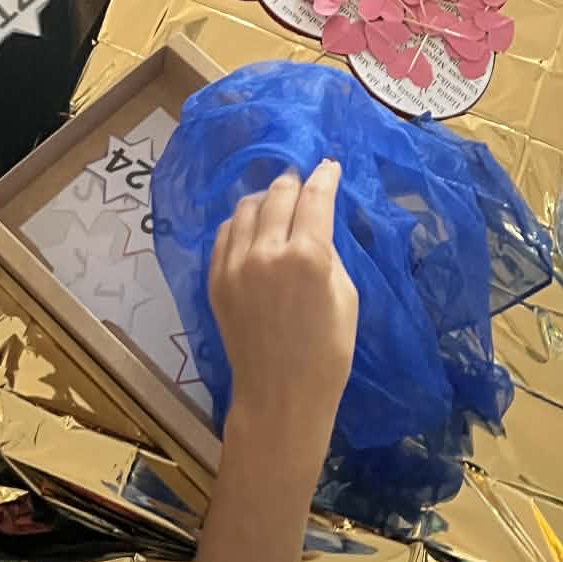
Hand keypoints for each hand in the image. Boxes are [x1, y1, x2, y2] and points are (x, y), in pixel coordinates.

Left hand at [209, 163, 357, 444]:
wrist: (280, 395)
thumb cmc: (328, 351)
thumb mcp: (346, 295)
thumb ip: (329, 252)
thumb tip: (315, 223)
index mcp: (308, 256)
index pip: (315, 196)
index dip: (325, 176)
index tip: (329, 166)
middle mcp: (266, 252)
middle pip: (279, 194)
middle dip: (295, 182)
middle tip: (304, 181)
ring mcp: (235, 264)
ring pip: (247, 206)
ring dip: (265, 197)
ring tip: (277, 201)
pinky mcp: (216, 279)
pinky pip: (226, 232)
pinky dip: (241, 221)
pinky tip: (252, 225)